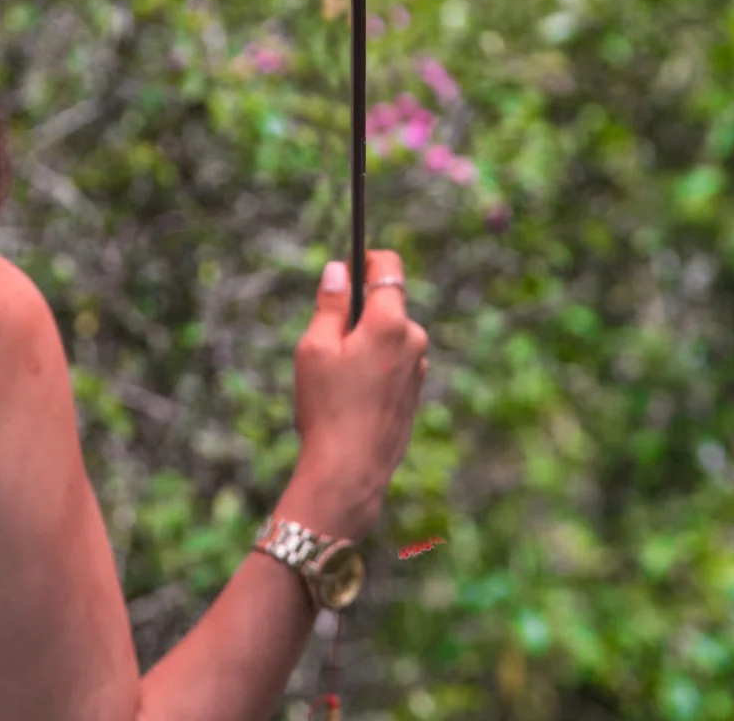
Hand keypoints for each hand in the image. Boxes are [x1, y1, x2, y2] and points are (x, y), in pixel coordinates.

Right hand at [284, 250, 429, 543]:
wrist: (351, 473)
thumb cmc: (328, 408)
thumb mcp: (315, 348)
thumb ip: (330, 304)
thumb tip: (339, 270)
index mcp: (390, 322)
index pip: (388, 266)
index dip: (366, 259)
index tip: (347, 268)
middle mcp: (413, 339)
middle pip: (386, 304)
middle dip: (359, 312)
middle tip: (327, 342)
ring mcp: (418, 368)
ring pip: (389, 336)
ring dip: (366, 343)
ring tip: (337, 379)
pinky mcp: (415, 392)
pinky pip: (394, 363)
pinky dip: (375, 367)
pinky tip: (352, 397)